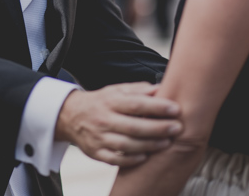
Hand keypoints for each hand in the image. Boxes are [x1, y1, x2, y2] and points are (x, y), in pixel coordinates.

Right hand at [55, 82, 180, 166]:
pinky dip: (131, 160)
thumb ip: (138, 90)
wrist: (71, 116)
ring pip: (126, 144)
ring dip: (149, 145)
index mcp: (110, 101)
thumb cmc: (100, 103)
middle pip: (133, 126)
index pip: (136, 103)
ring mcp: (99, 137)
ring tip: (167, 143)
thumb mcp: (116, 90)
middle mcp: (104, 119)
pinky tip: (145, 157)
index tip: (175, 109)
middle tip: (177, 128)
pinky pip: (115, 159)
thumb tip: (161, 88)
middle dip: (158, 128)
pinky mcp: (96, 152)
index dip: (157, 107)